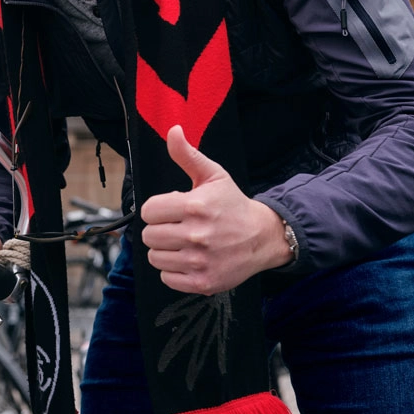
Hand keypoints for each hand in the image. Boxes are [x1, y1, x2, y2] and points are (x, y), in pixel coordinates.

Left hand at [140, 125, 291, 294]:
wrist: (264, 237)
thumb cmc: (233, 205)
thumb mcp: (213, 175)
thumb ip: (187, 155)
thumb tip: (173, 130)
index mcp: (195, 206)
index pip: (148, 211)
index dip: (157, 209)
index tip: (171, 211)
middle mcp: (197, 235)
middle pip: (149, 235)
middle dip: (160, 230)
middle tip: (177, 227)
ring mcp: (200, 261)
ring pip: (155, 258)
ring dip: (165, 251)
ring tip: (184, 244)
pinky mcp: (204, 282)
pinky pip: (167, 278)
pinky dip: (174, 271)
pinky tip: (189, 259)